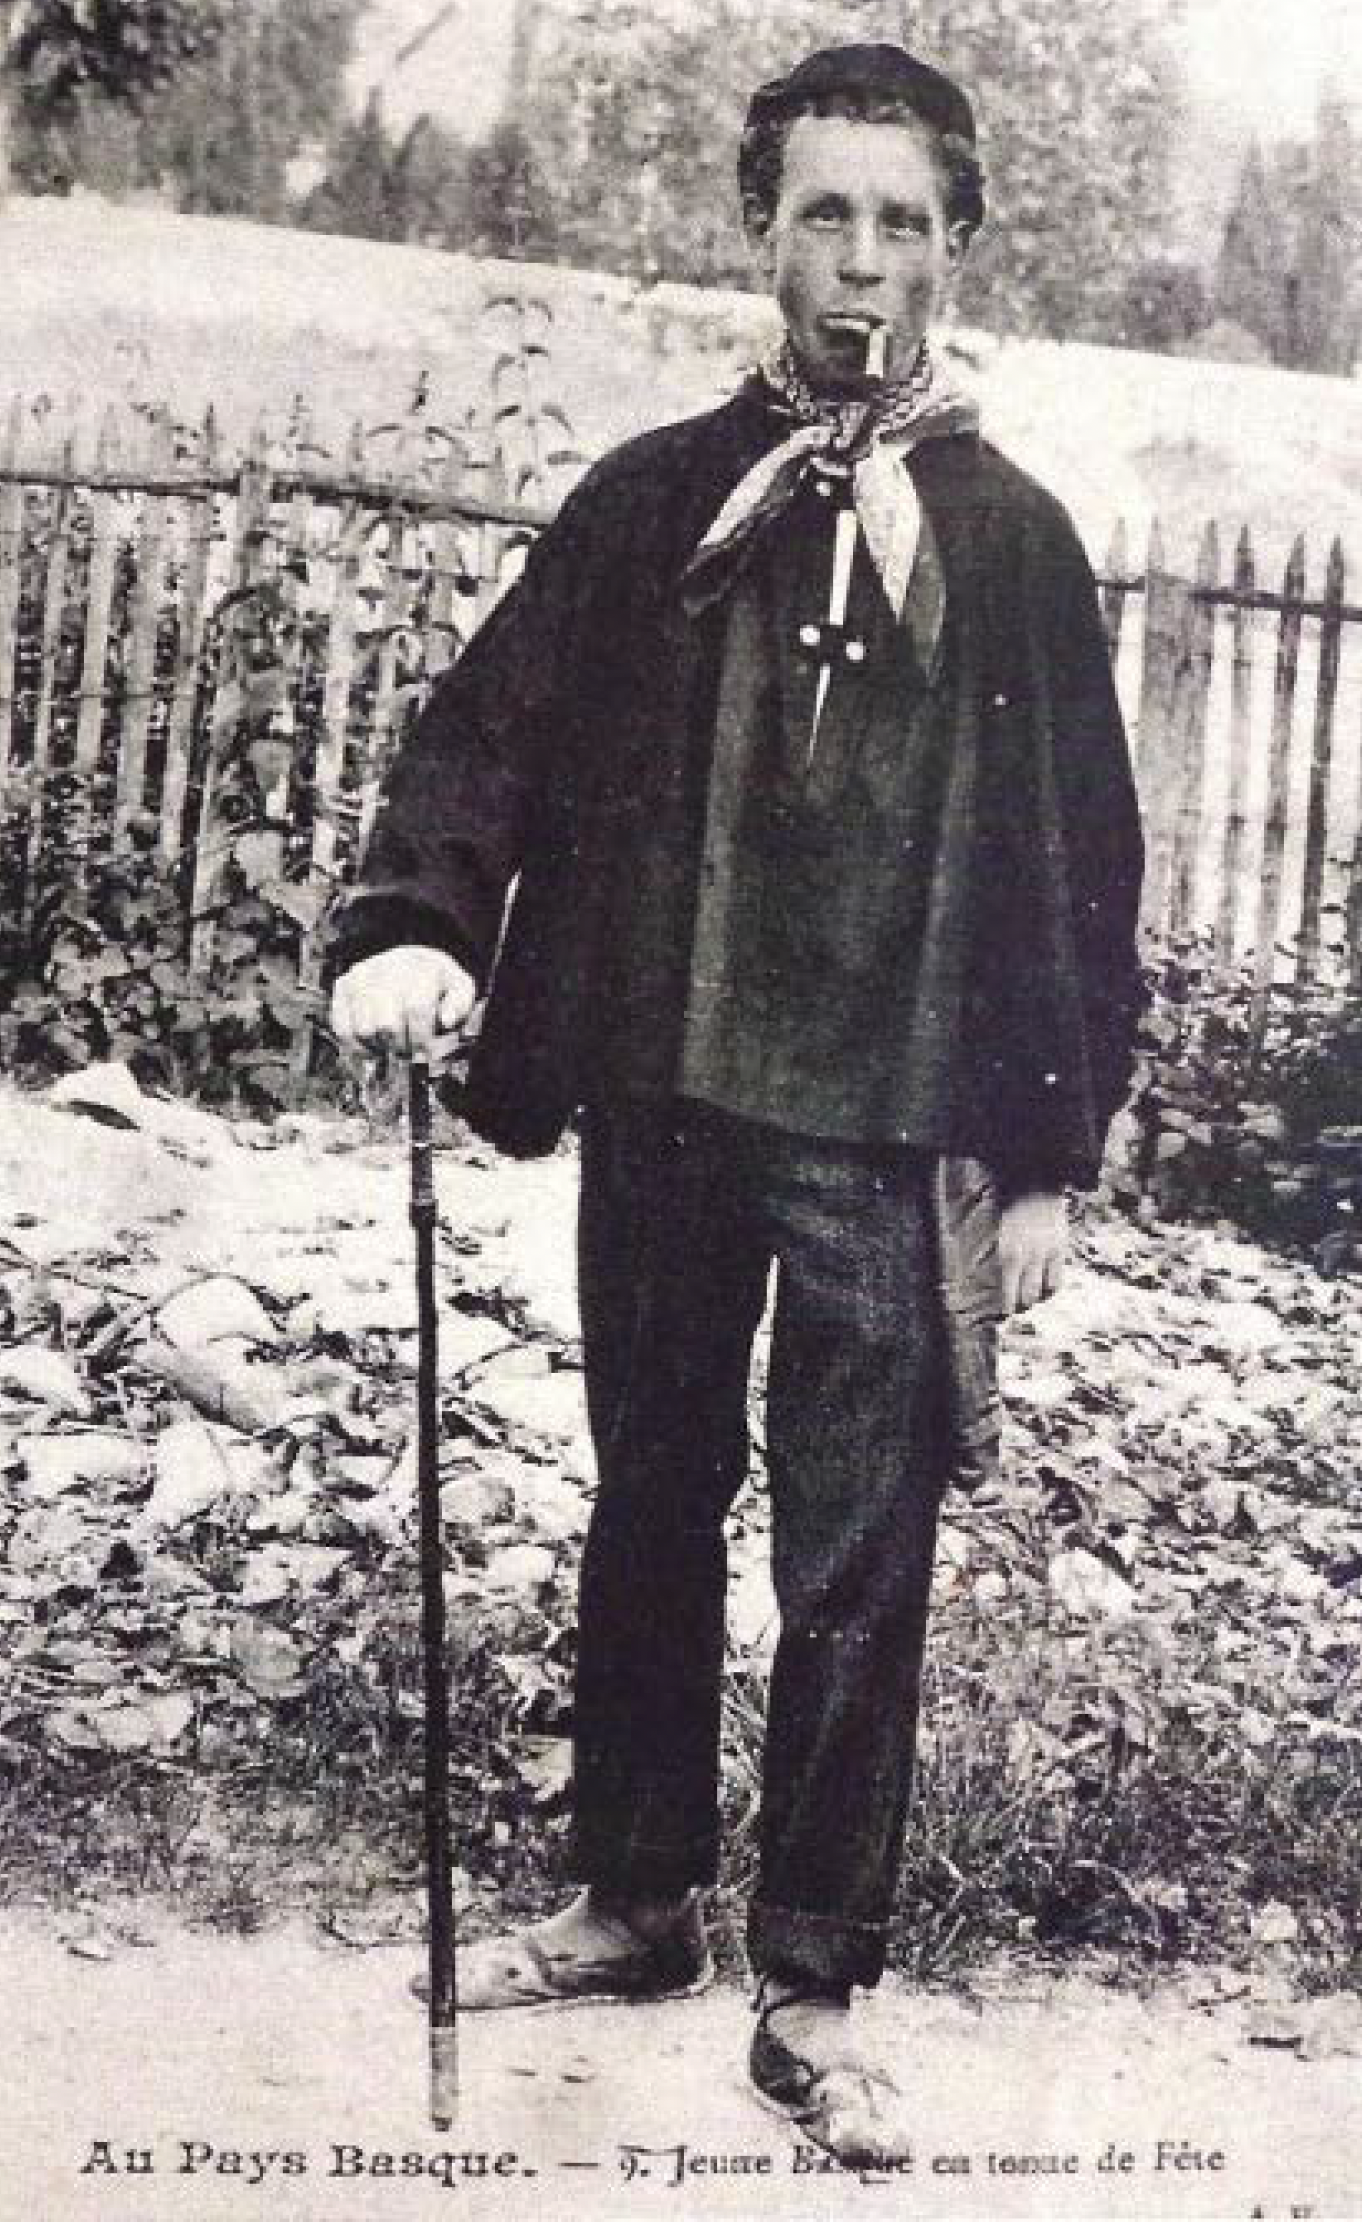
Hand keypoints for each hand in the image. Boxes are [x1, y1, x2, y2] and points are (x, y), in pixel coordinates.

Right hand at [330, 946, 476, 1067]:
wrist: (408, 959)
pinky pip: (342, 1028)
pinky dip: (357, 1045)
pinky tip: (373, 1045)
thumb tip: (446, 1021)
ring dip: (381, 1046)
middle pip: (387, 1024)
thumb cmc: (435, 981)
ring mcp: (360, 978)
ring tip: (393, 1044)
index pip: (416, 1009)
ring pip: (364, 1030)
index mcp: (418, 968)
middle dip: (402, 1045)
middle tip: (409, 1050)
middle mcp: (385, 969)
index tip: (425, 1051)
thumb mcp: (459, 987)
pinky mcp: (343, 988)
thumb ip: (460, 1004)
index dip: (421, 1039)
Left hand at [997, 1190, 1066, 1314]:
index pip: (1008, 1289)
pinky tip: (1049, 1289)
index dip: (1009, 1305)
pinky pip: (1058, 1277)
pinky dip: (1053, 1287)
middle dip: (1024, 1305)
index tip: (1008, 1314)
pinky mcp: (1060, 1250)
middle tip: (1023, 1310)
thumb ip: (1005, 1261)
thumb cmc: (1015, 1218)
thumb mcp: (1003, 1239)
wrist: (1035, 1192)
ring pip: (1043, 1289)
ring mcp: (1044, 1254)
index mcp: (1008, 1254)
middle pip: (1026, 1293)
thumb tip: (1006, 1286)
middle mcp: (1026, 1256)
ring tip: (1037, 1300)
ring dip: (1039, 1298)